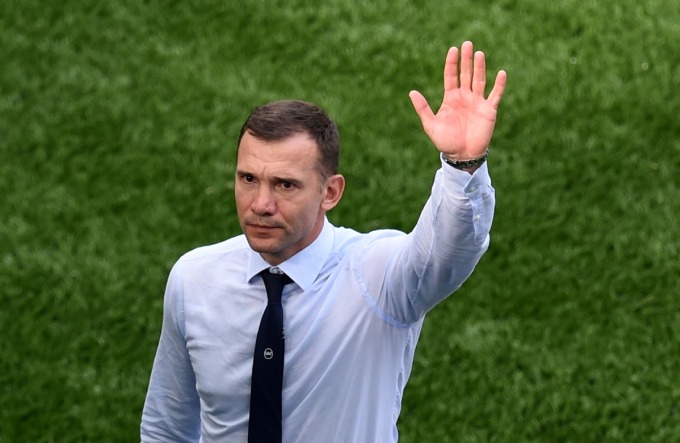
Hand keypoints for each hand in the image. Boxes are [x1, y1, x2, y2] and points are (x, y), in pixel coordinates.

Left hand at [409, 41, 506, 159]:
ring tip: (479, 53)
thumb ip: (423, 109)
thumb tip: (412, 92)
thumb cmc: (445, 142)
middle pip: (466, 74)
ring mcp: (477, 102)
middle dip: (466, 59)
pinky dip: (499, 85)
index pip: (451, 76)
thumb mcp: (431, 125)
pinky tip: (501, 73)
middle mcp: (465, 97)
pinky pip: (495, 95)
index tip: (453, 49)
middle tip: (467, 43)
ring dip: (480, 67)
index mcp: (451, 98)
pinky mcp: (488, 110)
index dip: (452, 63)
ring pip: (479, 80)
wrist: (461, 155)